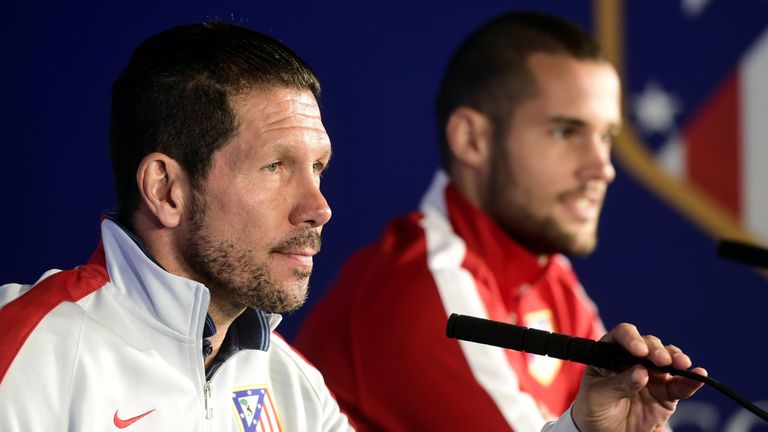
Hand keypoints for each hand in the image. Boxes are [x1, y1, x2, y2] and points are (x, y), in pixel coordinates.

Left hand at [571, 323, 705, 431]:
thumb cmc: (595, 410)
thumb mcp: (598, 397)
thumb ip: (619, 384)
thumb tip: (641, 372)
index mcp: (610, 355)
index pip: (621, 337)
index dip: (631, 338)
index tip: (639, 350)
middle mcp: (633, 360)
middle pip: (648, 345)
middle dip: (657, 350)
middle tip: (661, 360)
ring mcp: (651, 375)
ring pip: (667, 359)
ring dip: (675, 358)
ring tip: (681, 363)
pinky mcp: (666, 393)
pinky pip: (680, 385)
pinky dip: (691, 380)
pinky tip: (699, 375)